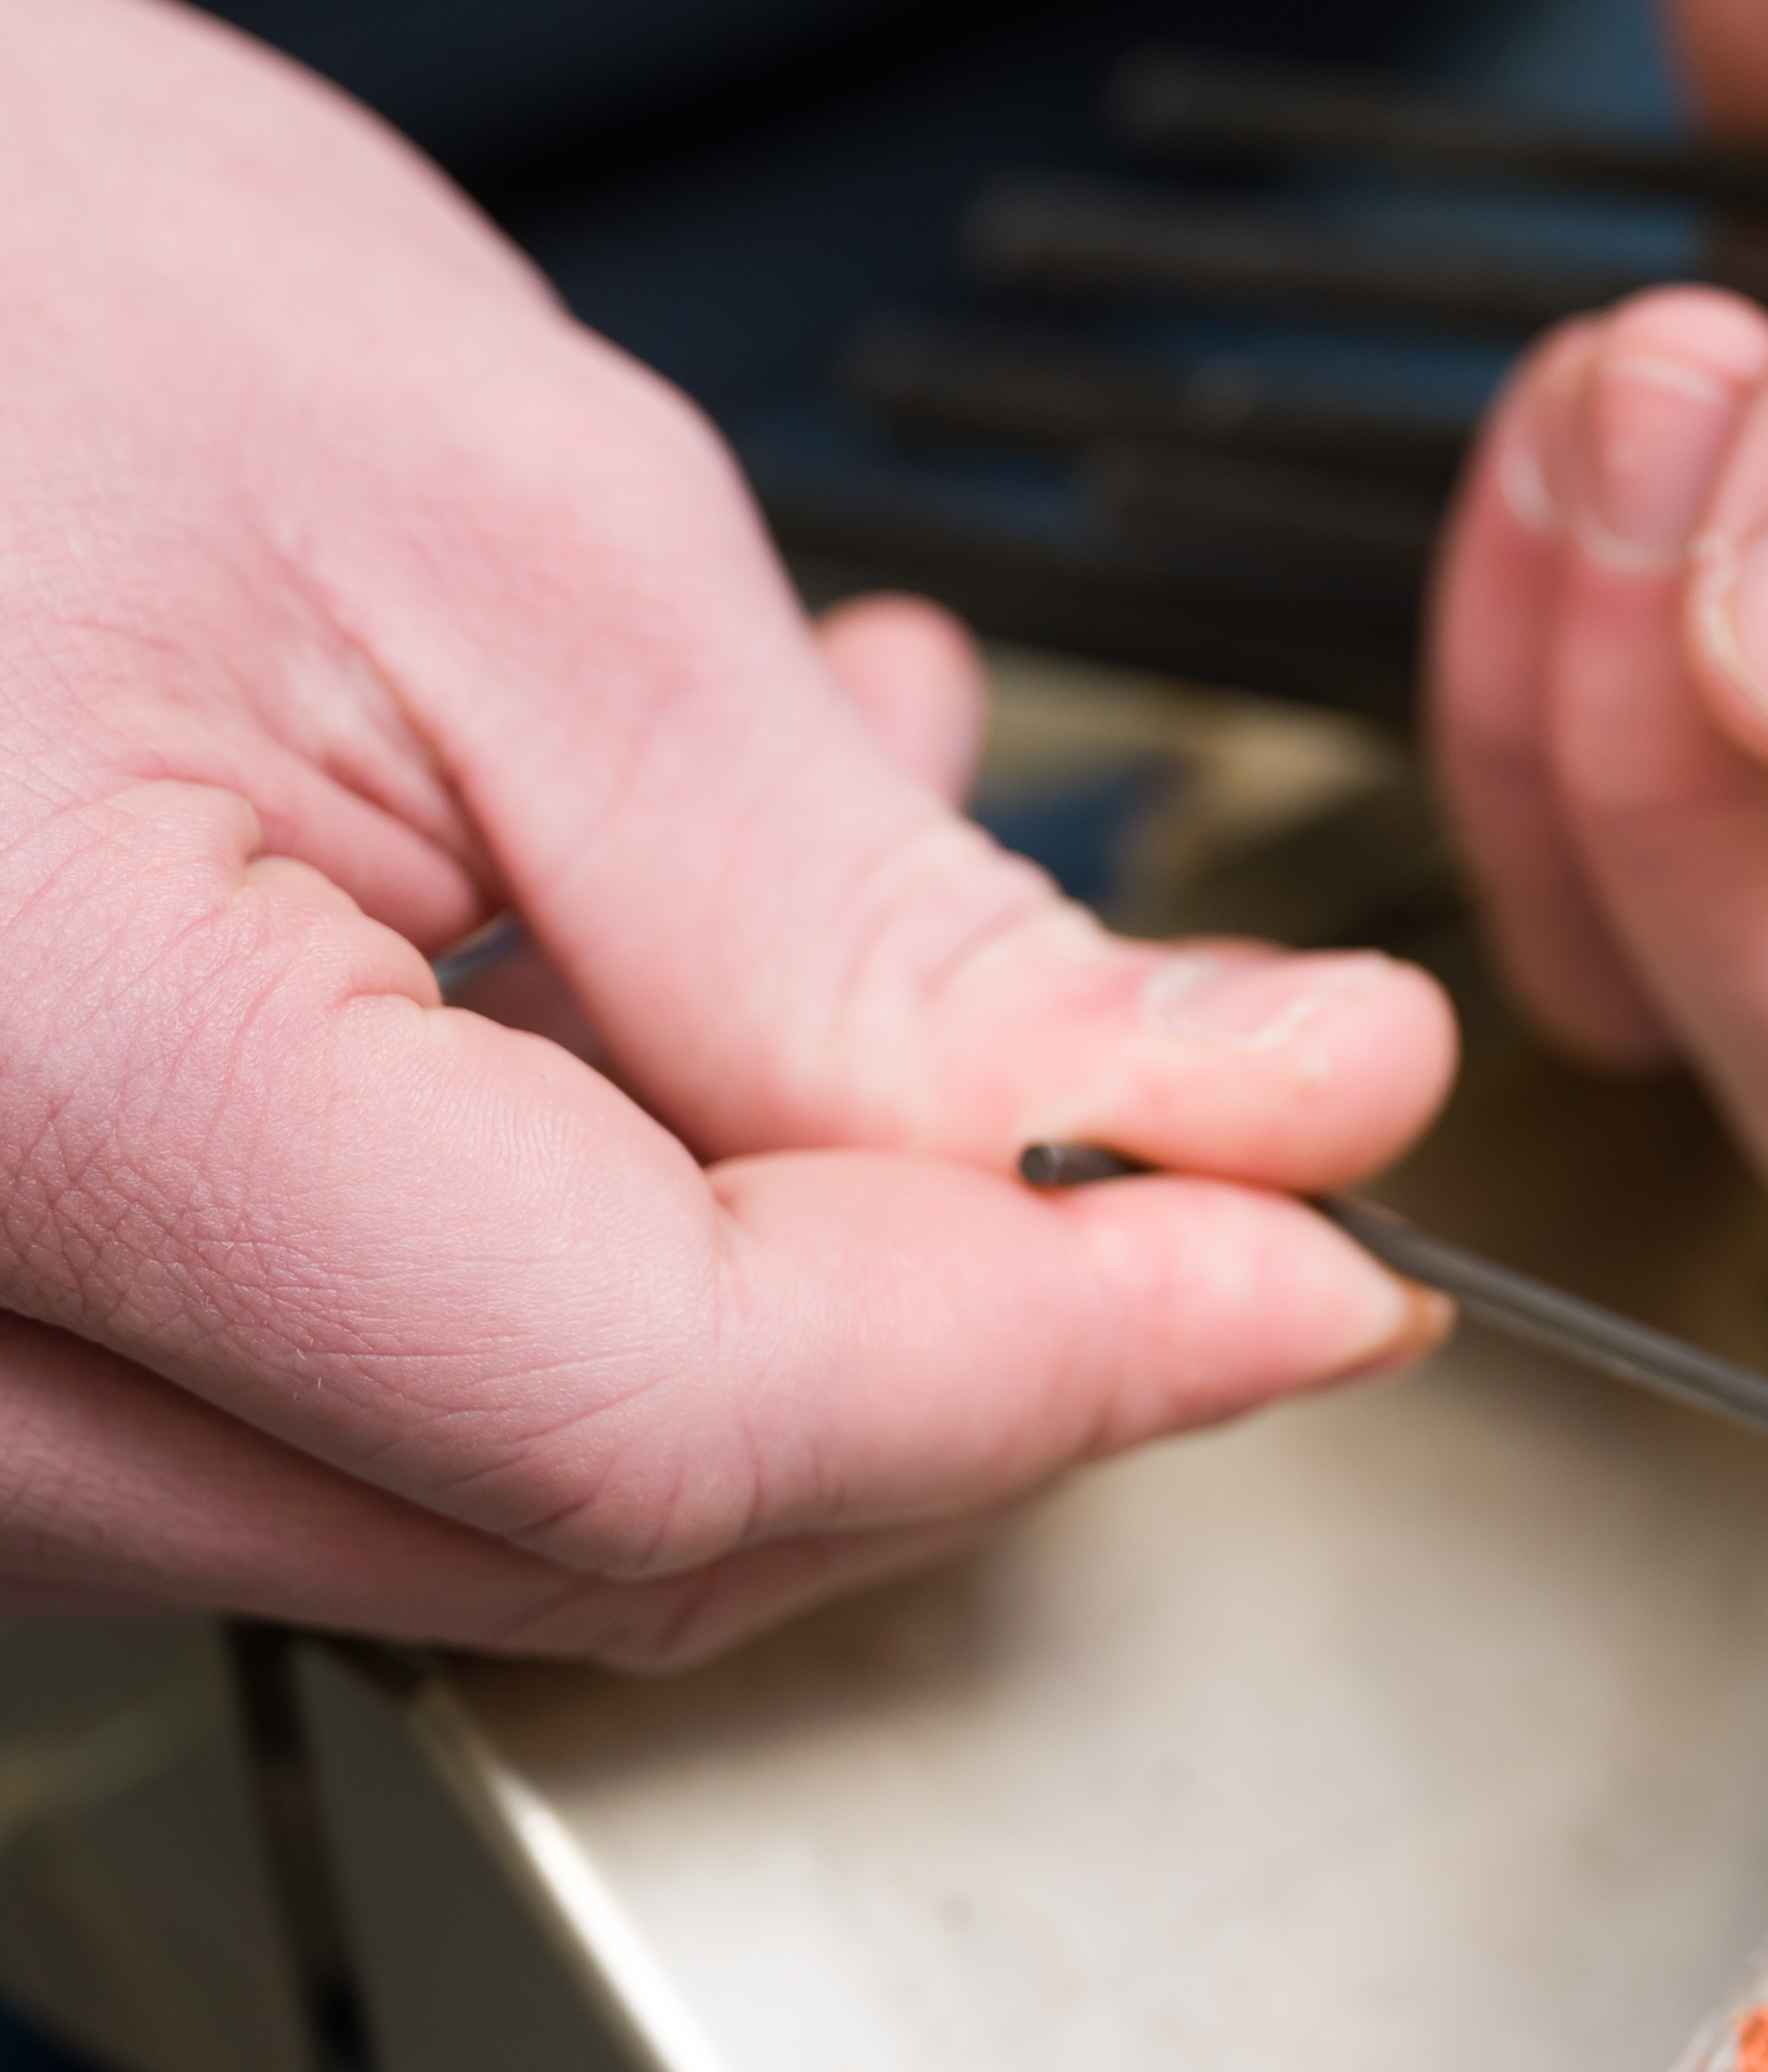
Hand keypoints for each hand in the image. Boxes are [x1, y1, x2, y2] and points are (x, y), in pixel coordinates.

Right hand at [0, 0, 1458, 1666]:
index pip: (674, 1417)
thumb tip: (1286, 1118)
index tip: (1331, 1245)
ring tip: (858, 904)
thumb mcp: (513, 545)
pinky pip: (358, 1406)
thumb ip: (895, 929)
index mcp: (18, 1102)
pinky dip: (600, 1237)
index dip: (1073, 1353)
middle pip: (606, 1526)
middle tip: (1153, 1065)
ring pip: (505, 1503)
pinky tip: (663, 974)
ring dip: (798, 1265)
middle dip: (965, 1326)